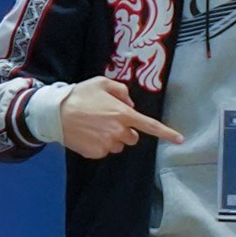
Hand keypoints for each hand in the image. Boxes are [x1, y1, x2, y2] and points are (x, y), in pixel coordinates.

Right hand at [56, 75, 181, 160]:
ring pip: (118, 145)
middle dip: (125, 130)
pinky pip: (104, 151)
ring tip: (94, 126)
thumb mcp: (102, 83)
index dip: (167, 133)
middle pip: (132, 137)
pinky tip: (87, 134)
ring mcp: (107, 144)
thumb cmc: (80, 95)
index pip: (150, 126)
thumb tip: (130, 104)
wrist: (55, 113)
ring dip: (112, 138)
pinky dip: (99, 145)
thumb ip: (121, 91)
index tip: (180, 140)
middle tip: (108, 120)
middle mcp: (119, 131)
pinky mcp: (96, 153)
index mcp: (123, 113)